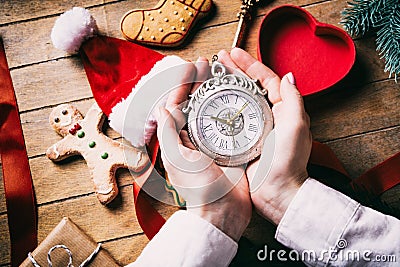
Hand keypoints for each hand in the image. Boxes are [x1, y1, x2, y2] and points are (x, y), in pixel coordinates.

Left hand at [155, 57, 251, 240]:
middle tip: (208, 65)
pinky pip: (231, 121)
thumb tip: (161, 108)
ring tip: (222, 73)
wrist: (224, 212)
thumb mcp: (179, 159)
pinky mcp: (231, 146)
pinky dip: (233, 106)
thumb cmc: (199, 189)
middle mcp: (194, 137)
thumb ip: (169, 133)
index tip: (192, 68)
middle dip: (199, 82)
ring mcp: (213, 141)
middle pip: (196, 102)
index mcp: (179, 139)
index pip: (177, 104)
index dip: (183, 84)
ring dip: (216, 89)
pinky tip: (239, 95)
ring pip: (213, 108)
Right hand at [218, 48, 311, 224]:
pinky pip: (228, 119)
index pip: (265, 79)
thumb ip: (292, 99)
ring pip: (236, 100)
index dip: (249, 64)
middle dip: (233, 70)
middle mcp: (266, 116)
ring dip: (224, 85)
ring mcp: (252, 127)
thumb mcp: (295, 126)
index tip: (234, 53)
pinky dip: (219, 107)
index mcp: (281, 109)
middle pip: (248, 86)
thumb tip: (289, 76)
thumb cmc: (289, 161)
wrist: (276, 192)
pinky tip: (208, 101)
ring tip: (210, 74)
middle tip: (218, 59)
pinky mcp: (240, 140)